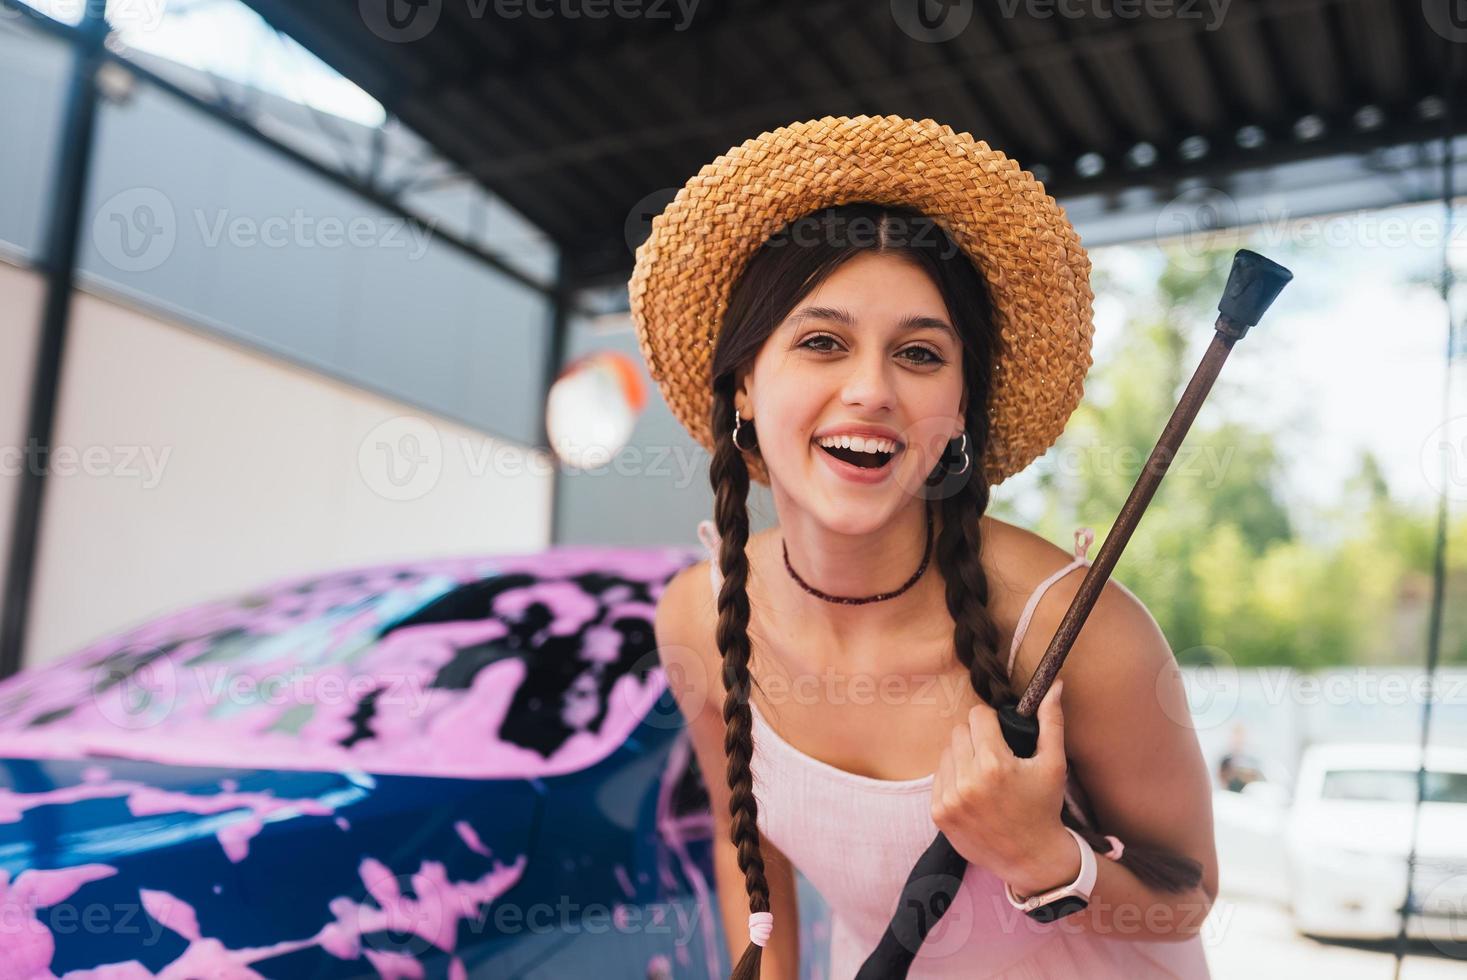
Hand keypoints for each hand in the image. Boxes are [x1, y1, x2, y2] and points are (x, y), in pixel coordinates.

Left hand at [931, 680, 1078, 894]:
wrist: (1031, 858)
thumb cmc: (1044, 808)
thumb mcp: (1053, 764)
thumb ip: (1051, 721)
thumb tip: (1054, 684)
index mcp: (994, 764)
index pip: (977, 716)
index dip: (991, 722)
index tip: (1002, 736)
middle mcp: (968, 781)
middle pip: (959, 731)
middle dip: (976, 737)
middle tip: (994, 756)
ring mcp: (950, 799)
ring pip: (946, 752)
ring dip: (962, 756)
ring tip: (983, 774)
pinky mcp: (939, 814)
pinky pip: (938, 777)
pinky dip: (952, 778)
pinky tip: (972, 791)